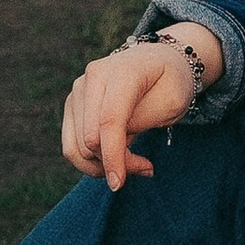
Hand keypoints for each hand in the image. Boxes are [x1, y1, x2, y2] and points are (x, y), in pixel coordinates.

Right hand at [60, 32, 211, 188]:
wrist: (158, 61)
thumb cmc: (170, 82)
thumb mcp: (171, 101)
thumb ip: (141, 120)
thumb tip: (111, 144)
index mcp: (122, 70)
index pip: (109, 120)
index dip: (112, 155)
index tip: (119, 183)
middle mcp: (93, 76)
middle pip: (91, 139)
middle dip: (116, 163)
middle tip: (145, 167)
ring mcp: (78, 89)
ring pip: (78, 147)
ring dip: (103, 164)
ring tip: (133, 161)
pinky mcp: (72, 103)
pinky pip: (72, 146)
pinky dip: (92, 161)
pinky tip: (116, 156)